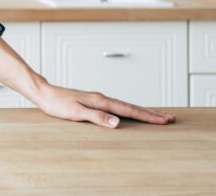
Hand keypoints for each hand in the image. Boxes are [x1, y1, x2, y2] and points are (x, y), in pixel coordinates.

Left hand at [33, 82, 174, 128]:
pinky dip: (129, 110)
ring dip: (142, 111)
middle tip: (170, 118)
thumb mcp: (76, 113)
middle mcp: (102, 98)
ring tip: (156, 116)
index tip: (164, 120)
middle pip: (132, 106)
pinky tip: (130, 112)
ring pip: (126, 105)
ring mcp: (99, 98)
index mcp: (101, 101)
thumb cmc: (57, 104)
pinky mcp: (94, 101)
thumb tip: (118, 122)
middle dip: (151, 113)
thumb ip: (97, 117)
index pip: (129, 110)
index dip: (147, 116)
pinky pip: (118, 106)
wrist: (44, 94)